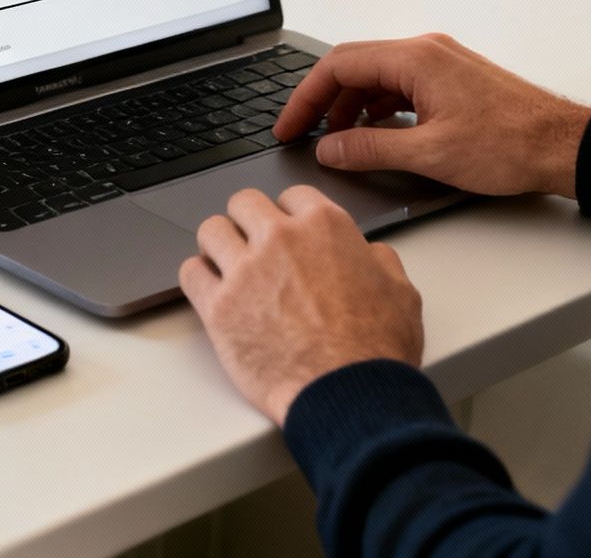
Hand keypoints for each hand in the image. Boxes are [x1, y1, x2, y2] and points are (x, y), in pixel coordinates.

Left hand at [180, 186, 423, 425]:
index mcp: (324, 227)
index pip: (292, 195)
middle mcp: (280, 239)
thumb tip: (370, 255)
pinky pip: (189, 273)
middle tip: (253, 244)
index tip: (287, 230)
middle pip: (243, 203)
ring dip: (218, 245)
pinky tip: (210, 290)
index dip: (290, 214)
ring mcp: (245, 271)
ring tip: (226, 265)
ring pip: (210, 230)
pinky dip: (198, 278)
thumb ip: (380, 261)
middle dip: (248, 221)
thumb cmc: (376, 350)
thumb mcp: (401, 292)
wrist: (350, 394)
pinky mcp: (219, 307)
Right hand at [274, 33, 590, 199]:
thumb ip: (369, 149)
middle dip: (323, 100)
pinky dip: (379, 107)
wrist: (562, 145)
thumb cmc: (509, 145)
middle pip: (354, 65)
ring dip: (352, 106)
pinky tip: (375, 134)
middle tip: (303, 134)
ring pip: (378, 75)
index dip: (306, 98)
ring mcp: (442, 63)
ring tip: (338, 141)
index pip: (339, 65)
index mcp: (416, 59)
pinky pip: (401, 84)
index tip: (290, 126)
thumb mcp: (428, 153)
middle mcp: (426, 51)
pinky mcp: (454, 79)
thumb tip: (329, 148)